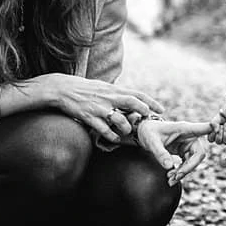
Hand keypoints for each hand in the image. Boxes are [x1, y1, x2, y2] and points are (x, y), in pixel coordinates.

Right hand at [41, 74, 163, 144]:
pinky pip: (103, 129)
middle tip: (149, 119)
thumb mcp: (104, 88)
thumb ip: (117, 94)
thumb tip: (131, 99)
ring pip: (118, 119)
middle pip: (131, 102)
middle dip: (143, 110)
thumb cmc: (86, 89)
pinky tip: (115, 138)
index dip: (151, 101)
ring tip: (128, 131)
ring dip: (126, 127)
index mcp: (114, 90)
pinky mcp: (89, 117)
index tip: (161, 109)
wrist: (65, 89)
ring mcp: (99, 107)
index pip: (137, 94)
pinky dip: (111, 135)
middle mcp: (109, 97)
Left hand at [136, 118, 211, 185]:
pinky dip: (181, 172)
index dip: (212, 129)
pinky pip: (188, 163)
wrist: (144, 133)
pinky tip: (171, 177)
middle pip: (200, 153)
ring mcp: (188, 143)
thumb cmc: (149, 133)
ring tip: (170, 180)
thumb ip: (161, 154)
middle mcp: (190, 135)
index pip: (203, 128)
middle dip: (189, 167)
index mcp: (185, 129)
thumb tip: (170, 167)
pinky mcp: (184, 150)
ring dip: (184, 172)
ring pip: (194, 161)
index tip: (218, 127)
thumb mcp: (152, 143)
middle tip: (176, 177)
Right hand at [208, 112, 225, 144]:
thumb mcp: (217, 118)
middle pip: (218, 142)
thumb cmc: (224, 116)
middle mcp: (221, 139)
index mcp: (215, 135)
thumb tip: (216, 131)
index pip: (210, 139)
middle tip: (222, 125)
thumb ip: (214, 124)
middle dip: (220, 132)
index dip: (212, 134)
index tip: (214, 128)